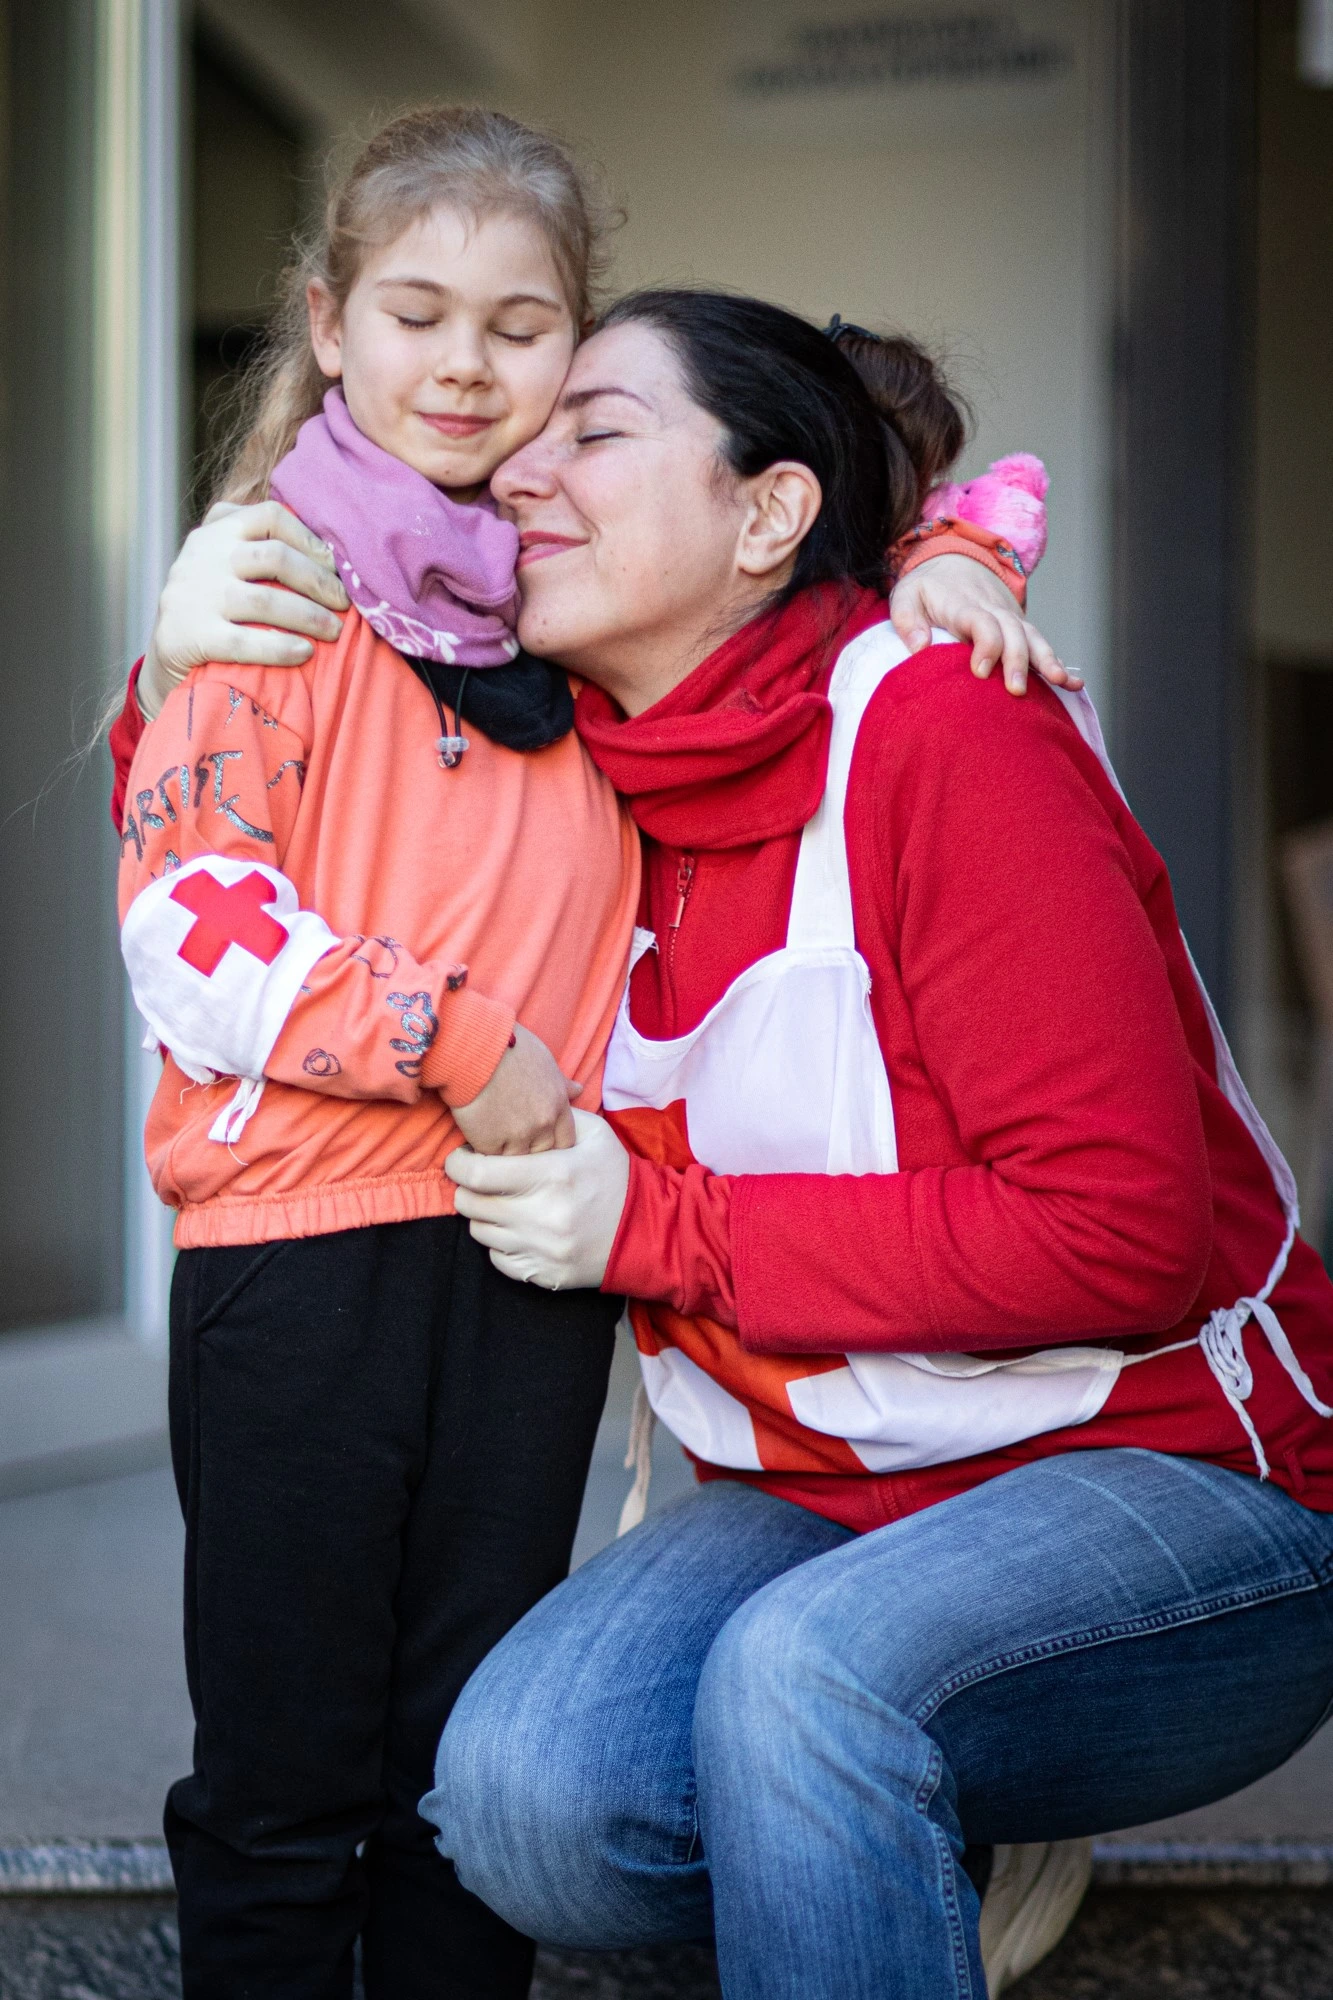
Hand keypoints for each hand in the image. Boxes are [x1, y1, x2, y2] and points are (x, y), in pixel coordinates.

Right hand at [139, 501, 349, 719]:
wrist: (167, 653)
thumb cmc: (214, 605)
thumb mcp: (226, 564)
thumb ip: (261, 546)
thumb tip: (330, 553)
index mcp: (217, 531)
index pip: (270, 516)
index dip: (310, 539)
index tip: (336, 565)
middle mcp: (203, 556)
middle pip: (275, 557)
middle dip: (318, 582)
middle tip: (344, 604)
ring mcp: (194, 595)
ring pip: (264, 600)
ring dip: (310, 617)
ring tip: (335, 631)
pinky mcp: (190, 635)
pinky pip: (244, 641)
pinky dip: (281, 647)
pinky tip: (305, 652)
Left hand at [447, 1109, 630, 1289]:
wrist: (646, 1230)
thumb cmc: (615, 1176)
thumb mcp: (594, 1134)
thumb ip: (555, 1117)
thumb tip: (519, 1106)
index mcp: (552, 1174)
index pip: (476, 1173)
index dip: (457, 1163)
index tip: (462, 1157)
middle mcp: (542, 1215)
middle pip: (469, 1204)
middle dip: (467, 1187)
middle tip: (481, 1178)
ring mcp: (541, 1249)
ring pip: (479, 1232)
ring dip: (484, 1215)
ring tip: (502, 1202)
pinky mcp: (542, 1273)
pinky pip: (497, 1259)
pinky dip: (500, 1243)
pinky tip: (517, 1228)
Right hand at [448, 1023, 580, 1155]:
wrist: (475, 1049)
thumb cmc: (509, 1047)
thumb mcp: (544, 1061)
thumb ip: (561, 1083)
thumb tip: (578, 1090)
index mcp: (558, 1105)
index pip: (566, 1141)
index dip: (553, 1143)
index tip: (539, 1140)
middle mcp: (543, 1123)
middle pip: (544, 1154)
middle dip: (531, 1151)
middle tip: (514, 1143)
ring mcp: (518, 1136)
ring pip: (517, 1161)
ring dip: (507, 1155)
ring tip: (494, 1143)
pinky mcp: (490, 1143)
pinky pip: (491, 1158)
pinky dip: (484, 1153)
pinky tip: (476, 1140)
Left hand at [889, 554, 1081, 696]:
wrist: (954, 561)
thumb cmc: (927, 588)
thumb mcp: (906, 597)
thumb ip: (908, 621)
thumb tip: (919, 648)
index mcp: (964, 605)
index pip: (981, 622)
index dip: (985, 645)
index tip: (981, 672)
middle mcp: (993, 610)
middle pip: (1012, 633)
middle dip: (1018, 660)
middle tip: (1016, 690)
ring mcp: (1010, 618)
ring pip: (1032, 637)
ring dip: (1047, 660)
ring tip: (1060, 682)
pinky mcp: (1019, 628)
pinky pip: (1041, 644)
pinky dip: (1058, 662)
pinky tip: (1074, 684)